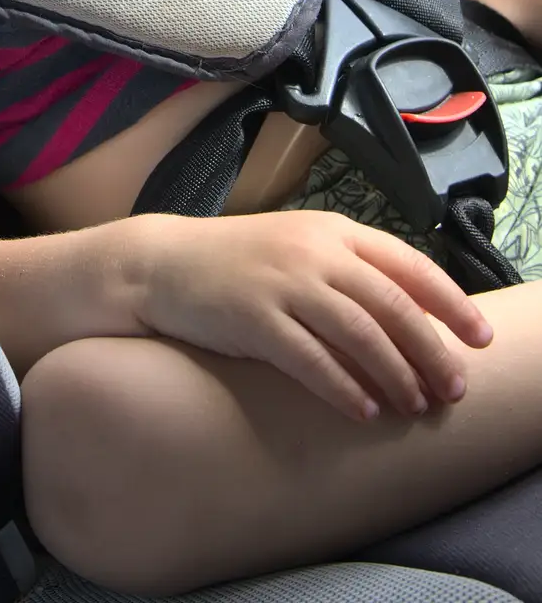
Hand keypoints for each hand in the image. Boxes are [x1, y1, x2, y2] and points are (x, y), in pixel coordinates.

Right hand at [135, 211, 493, 422]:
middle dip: (431, 350)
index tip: (479, 337)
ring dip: (395, 375)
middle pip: (391, 305)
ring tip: (414, 404)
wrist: (163, 263)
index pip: (408, 264)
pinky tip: (364, 410)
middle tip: (453, 388)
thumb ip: (350, 271)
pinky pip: (310, 359)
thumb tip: (413, 316)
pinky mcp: (254, 318)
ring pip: (359, 334)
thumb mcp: (299, 248)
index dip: (450, 302)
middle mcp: (313, 252)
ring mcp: (283, 283)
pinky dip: (343, 388)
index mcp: (332, 231)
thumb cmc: (238, 262)